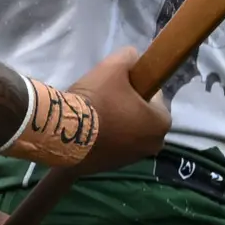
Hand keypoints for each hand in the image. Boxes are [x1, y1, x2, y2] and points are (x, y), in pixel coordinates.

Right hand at [78, 46, 171, 174]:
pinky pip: (112, 147)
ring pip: (127, 133)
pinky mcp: (110, 168)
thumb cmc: (96, 100)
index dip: (136, 87)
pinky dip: (104, 139)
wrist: (63, 132)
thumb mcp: (113, 66)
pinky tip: (87, 130)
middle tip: (104, 99)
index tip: (117, 85)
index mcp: (162, 122)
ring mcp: (131, 159)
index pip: (154, 97)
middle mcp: (153, 145)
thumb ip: (129, 56)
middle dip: (128, 108)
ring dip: (116, 125)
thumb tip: (132, 56)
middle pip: (141, 117)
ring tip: (93, 115)